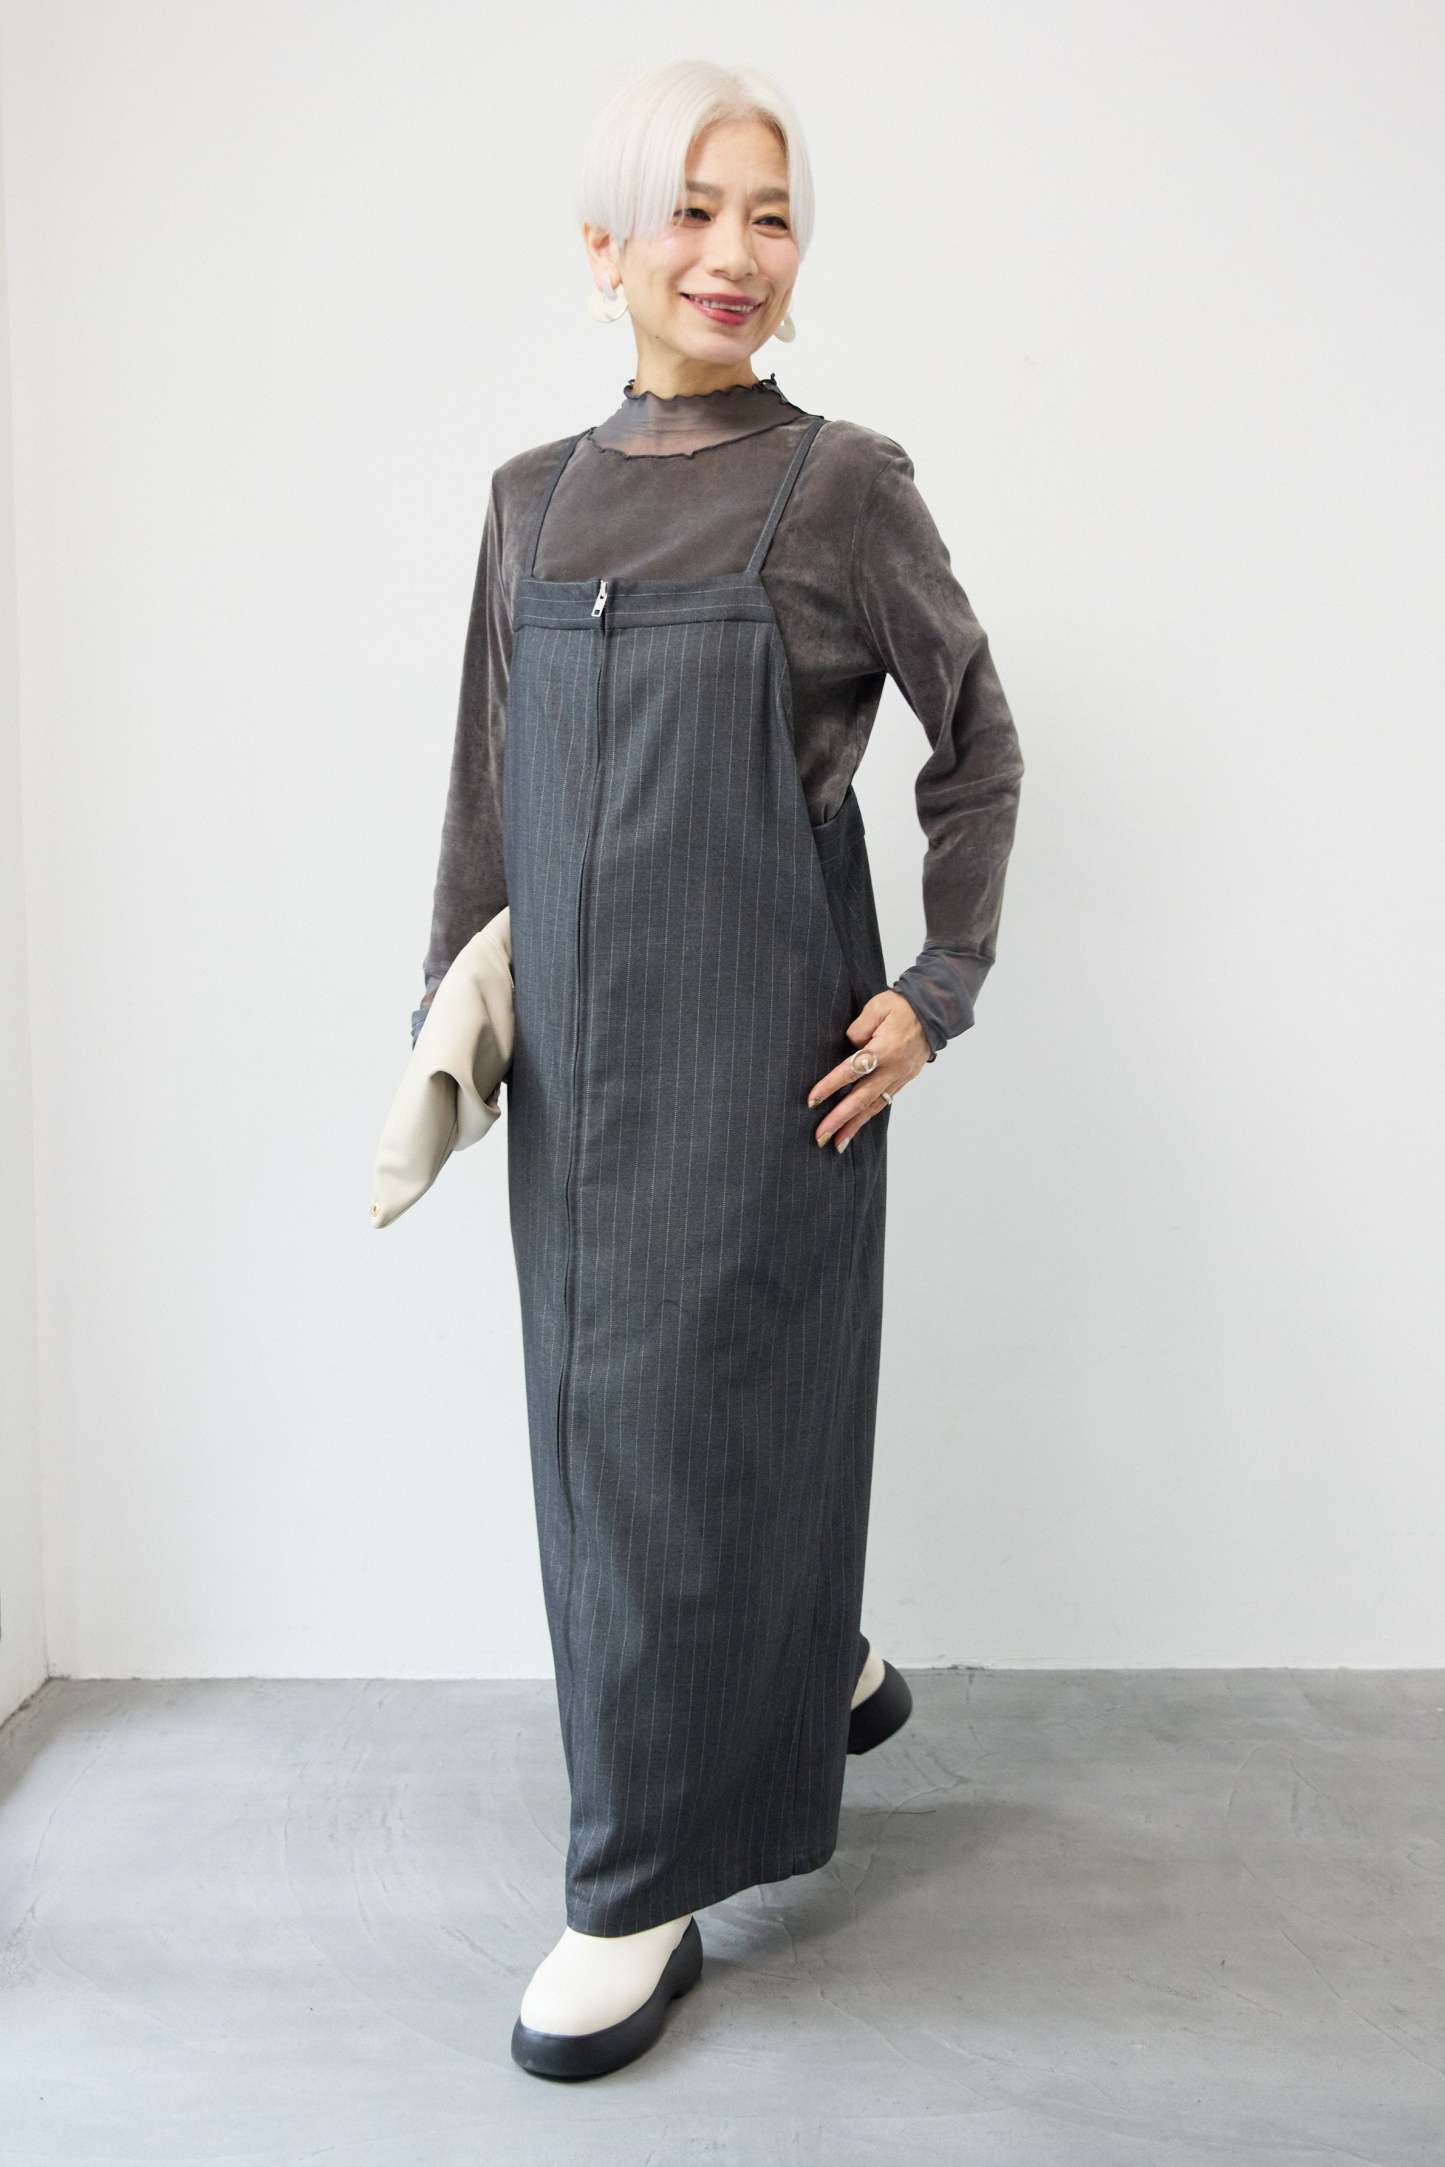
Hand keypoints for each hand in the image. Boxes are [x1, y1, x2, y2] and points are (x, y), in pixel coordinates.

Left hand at [807, 990, 931, 1150]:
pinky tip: (855, 1128)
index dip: (831, 1086)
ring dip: (854, 1126)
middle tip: (820, 1136)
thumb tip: (849, 1049)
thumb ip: (858, 1029)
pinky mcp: (903, 1081)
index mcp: (885, 1049)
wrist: (934, 1012)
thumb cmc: (901, 1006)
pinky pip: (883, 1102)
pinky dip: (868, 1117)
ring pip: (874, 1106)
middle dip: (839, 1119)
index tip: (812, 1100)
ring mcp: (900, 1077)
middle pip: (862, 1099)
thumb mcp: (877, 1007)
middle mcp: (893, 1069)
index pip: (852, 1070)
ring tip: (837, 1144)